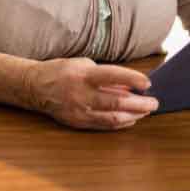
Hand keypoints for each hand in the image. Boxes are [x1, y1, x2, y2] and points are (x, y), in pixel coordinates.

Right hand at [26, 57, 158, 130]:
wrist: (35, 87)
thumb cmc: (63, 71)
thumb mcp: (85, 65)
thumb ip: (107, 77)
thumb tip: (129, 88)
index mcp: (84, 75)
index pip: (113, 77)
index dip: (132, 80)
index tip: (148, 83)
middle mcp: (81, 95)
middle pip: (116, 102)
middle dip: (139, 104)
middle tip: (154, 103)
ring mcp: (79, 111)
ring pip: (112, 117)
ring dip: (133, 115)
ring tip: (146, 111)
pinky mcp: (77, 123)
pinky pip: (103, 125)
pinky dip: (120, 123)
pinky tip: (131, 119)